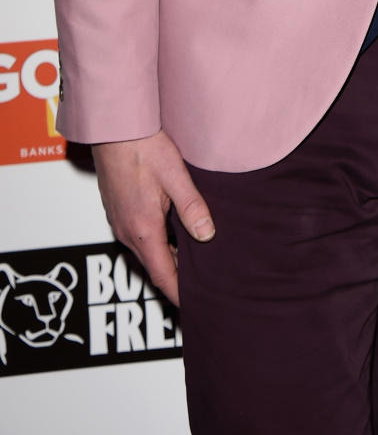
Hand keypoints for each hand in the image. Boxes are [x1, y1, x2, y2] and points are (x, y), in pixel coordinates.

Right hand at [92, 130, 214, 305]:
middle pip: (154, 265)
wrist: (114, 128)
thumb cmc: (143, 147)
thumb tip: (208, 235)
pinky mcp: (117, 210)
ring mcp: (119, 221)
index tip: (194, 306)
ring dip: (167, 258)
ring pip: (145, 251)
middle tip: (203, 283)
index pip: (161, 275)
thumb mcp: (175, 175)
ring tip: (194, 261)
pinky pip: (138, 237)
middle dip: (176, 278)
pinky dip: (157, 243)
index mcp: (142, 228)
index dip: (178, 293)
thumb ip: (192, 206)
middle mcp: (126, 231)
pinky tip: (174, 232)